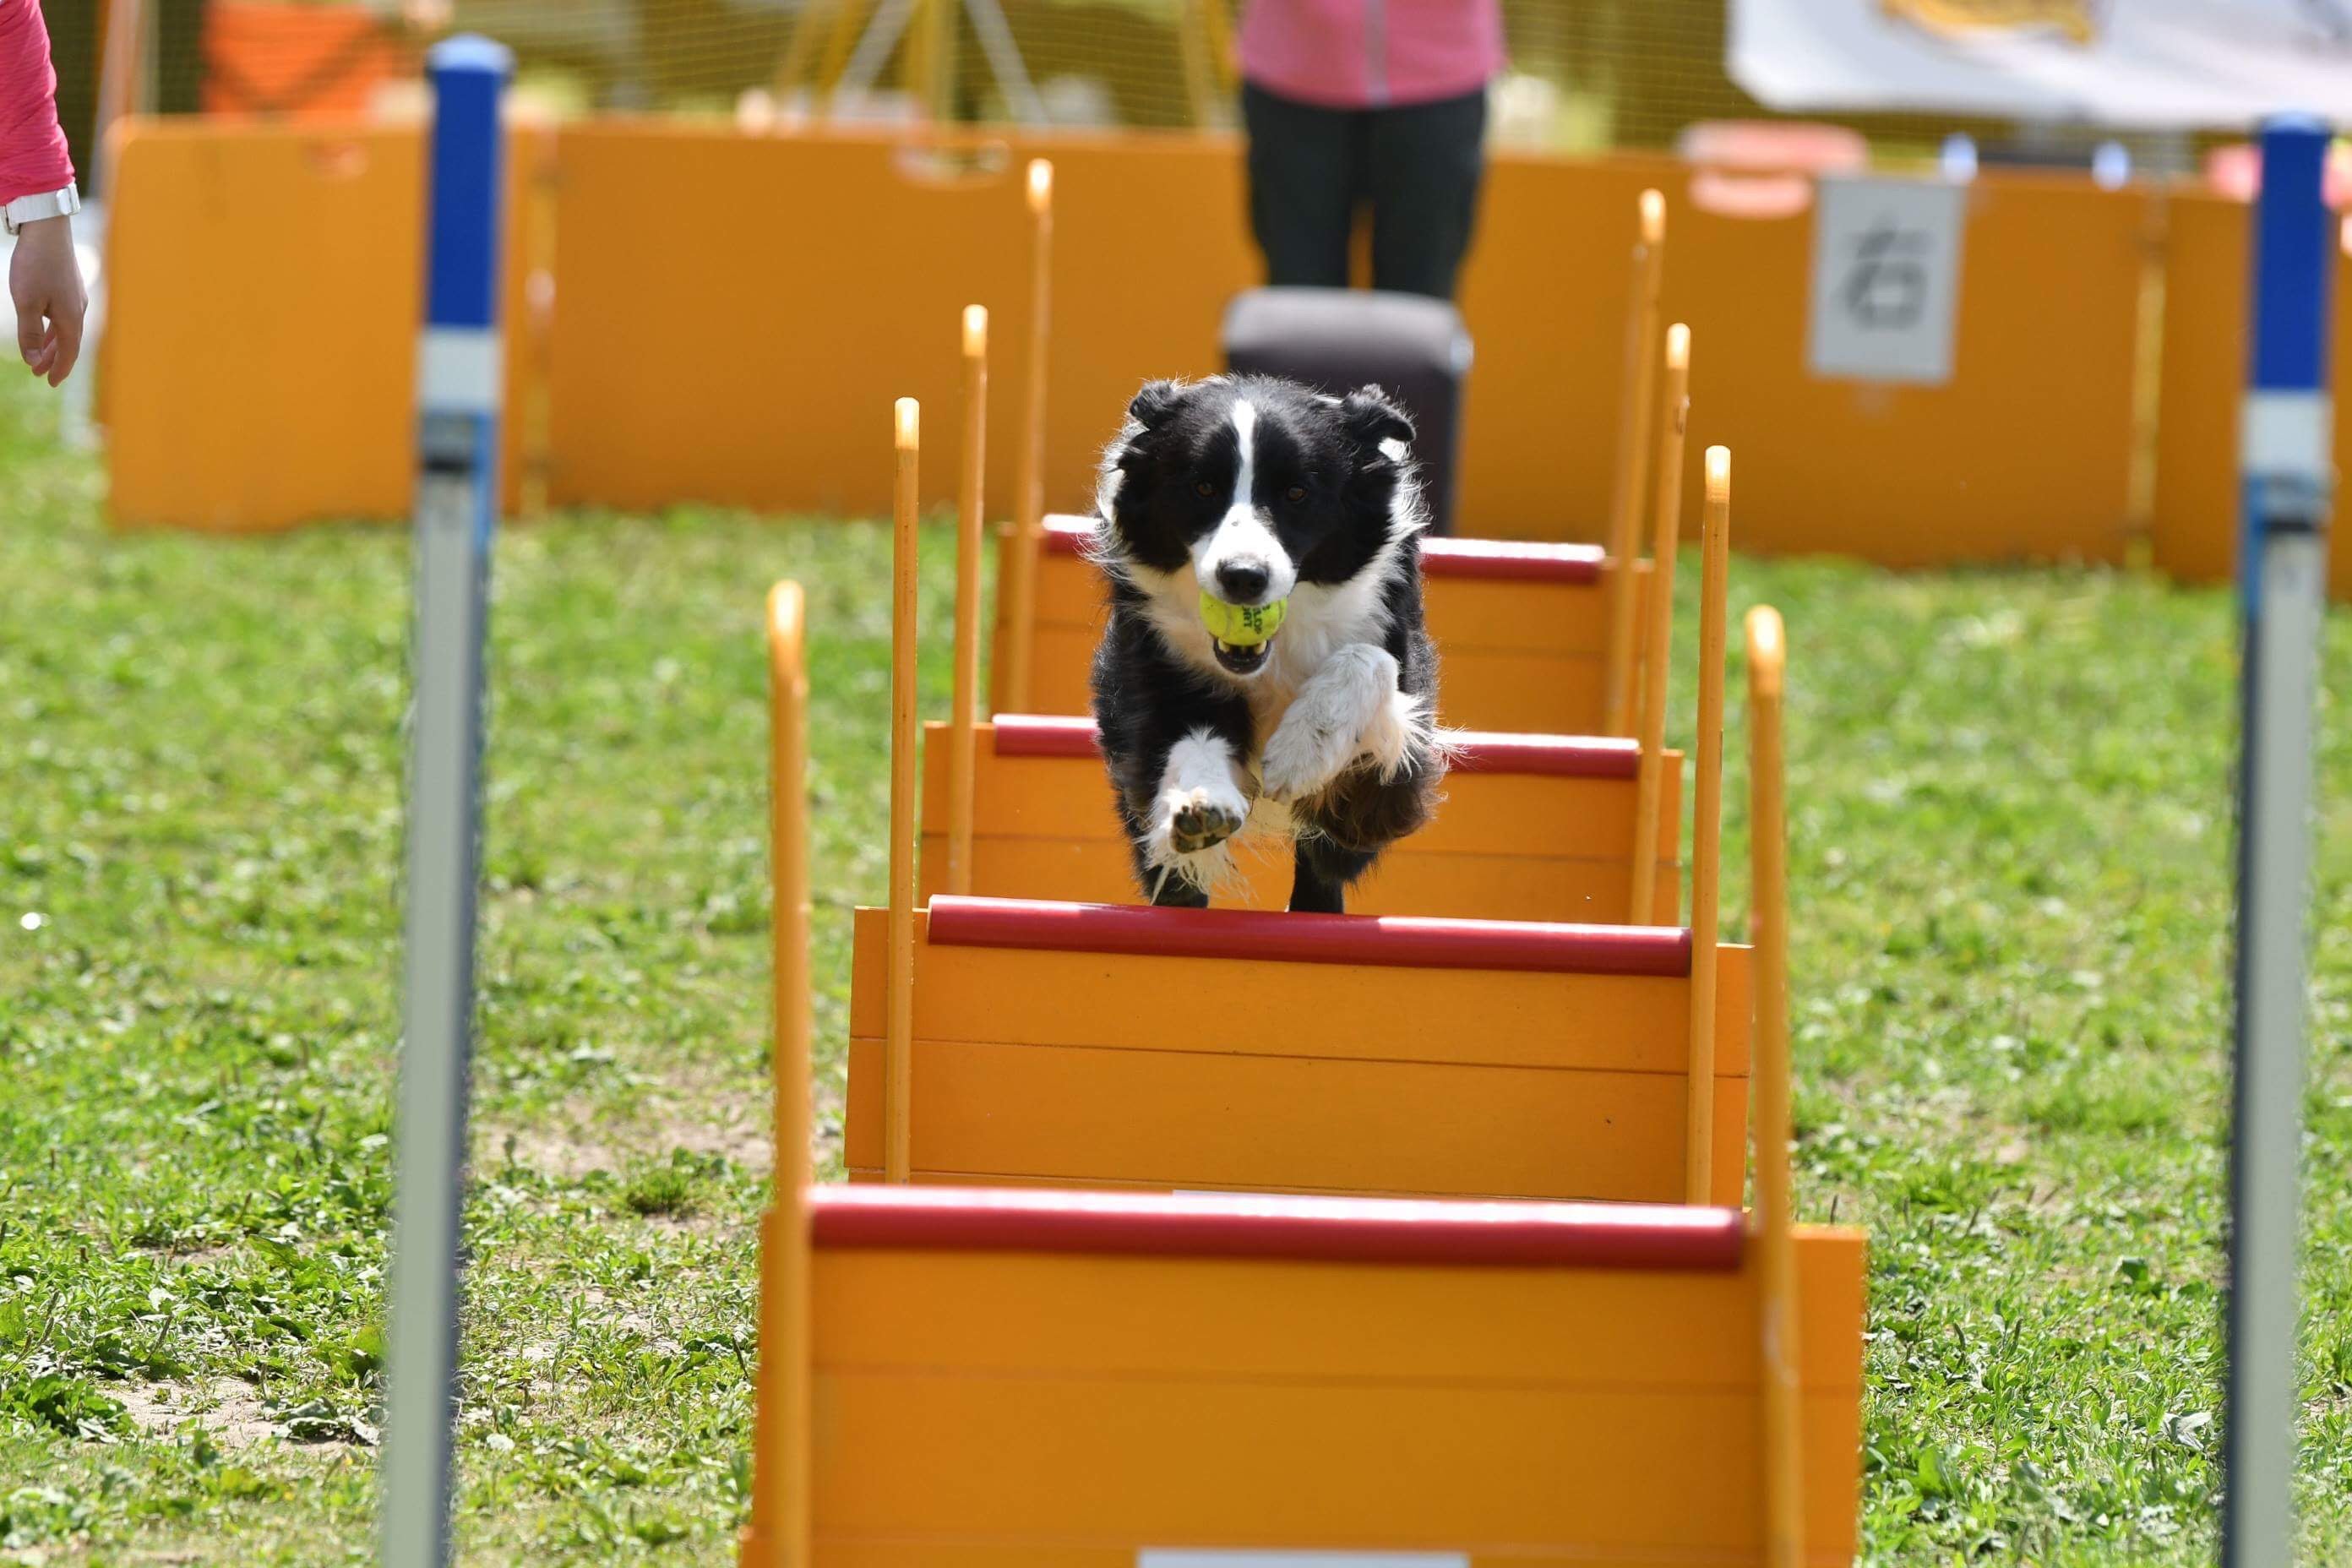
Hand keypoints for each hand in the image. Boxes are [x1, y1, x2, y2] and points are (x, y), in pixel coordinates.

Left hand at [11, 214, 85, 386]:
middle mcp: (78, 310)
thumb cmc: (36, 265)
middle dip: (53, 359)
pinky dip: (54, 328)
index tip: (50, 383)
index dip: (59, 369)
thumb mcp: (26, 302)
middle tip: (39, 373)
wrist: (47, 229)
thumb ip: (29, 333)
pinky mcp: (69, 285)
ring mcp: (75, 297)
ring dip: (52, 344)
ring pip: (65, 329)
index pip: (68, 352)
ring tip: (39, 354)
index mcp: (71, 318)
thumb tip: (31, 359)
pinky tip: (45, 325)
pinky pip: (64, 315)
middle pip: (68, 343)